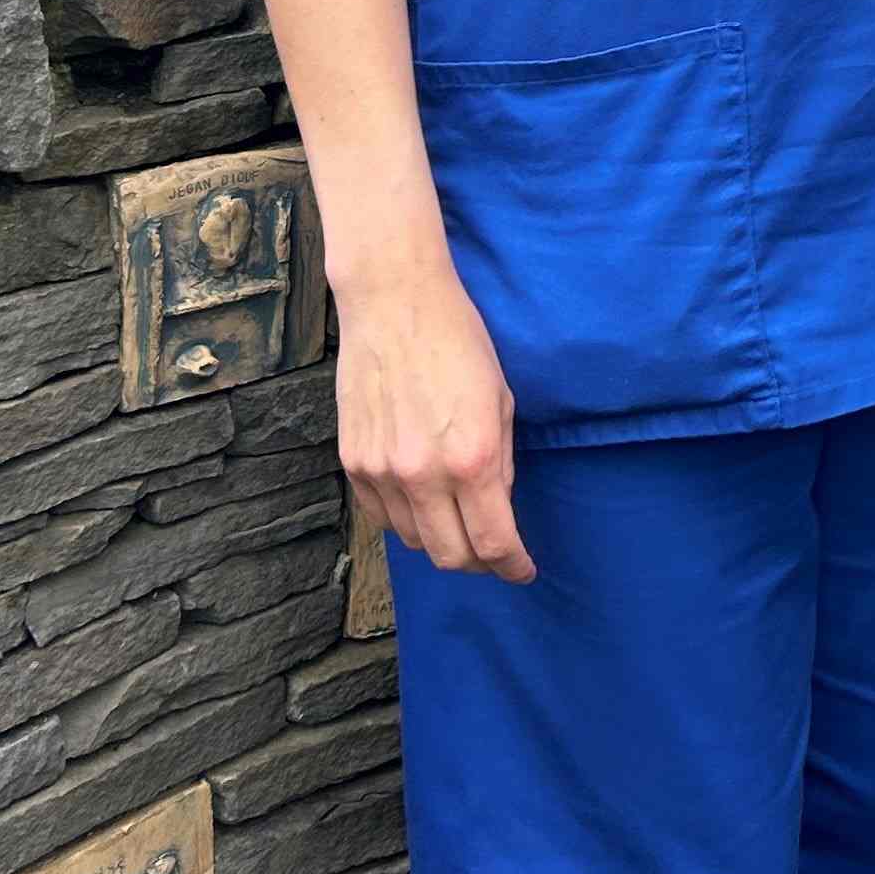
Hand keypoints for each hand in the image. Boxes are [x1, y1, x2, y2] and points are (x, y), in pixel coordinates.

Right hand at [336, 261, 530, 582]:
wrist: (395, 303)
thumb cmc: (459, 343)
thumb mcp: (502, 401)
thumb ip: (500, 463)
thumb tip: (497, 508)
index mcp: (472, 457)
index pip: (492, 542)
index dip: (512, 565)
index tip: (522, 570)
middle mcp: (423, 473)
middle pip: (451, 555)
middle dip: (480, 563)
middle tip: (495, 553)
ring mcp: (381, 471)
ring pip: (413, 541)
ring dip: (441, 541)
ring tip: (459, 521)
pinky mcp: (352, 462)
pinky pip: (381, 517)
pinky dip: (406, 520)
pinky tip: (423, 502)